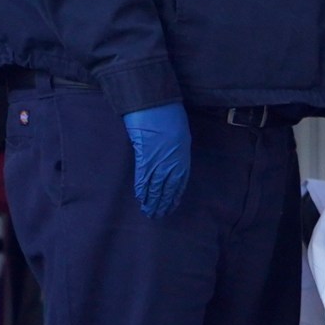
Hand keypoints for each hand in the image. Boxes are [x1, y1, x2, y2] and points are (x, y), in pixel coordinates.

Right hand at [124, 103, 192, 218]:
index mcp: (183, 159)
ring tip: (149, 213)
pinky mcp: (145, 161)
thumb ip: (176, 149)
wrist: (158, 109)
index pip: (179, 183)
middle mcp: (173, 165)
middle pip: (168, 190)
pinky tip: (141, 200)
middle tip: (158, 215)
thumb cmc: (171, 117)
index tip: (171, 206)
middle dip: (163, 203)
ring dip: (152, 202)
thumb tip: (169, 156)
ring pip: (156, 189)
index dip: (174, 196)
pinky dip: (142, 191)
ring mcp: (159, 164)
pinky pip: (143, 181)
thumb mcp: (181, 135)